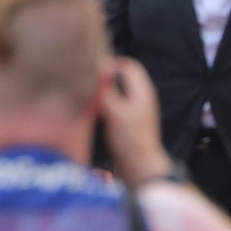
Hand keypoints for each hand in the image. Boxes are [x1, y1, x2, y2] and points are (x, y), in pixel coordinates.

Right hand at [100, 57, 173, 185]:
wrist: (140, 168)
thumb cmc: (130, 140)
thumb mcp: (115, 112)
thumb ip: (106, 89)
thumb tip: (97, 68)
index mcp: (143, 91)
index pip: (128, 64)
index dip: (111, 62)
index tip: (91, 66)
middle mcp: (142, 97)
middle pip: (123, 77)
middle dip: (106, 75)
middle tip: (87, 78)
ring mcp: (136, 110)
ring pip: (119, 90)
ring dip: (105, 90)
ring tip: (88, 92)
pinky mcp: (130, 122)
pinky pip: (117, 104)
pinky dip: (106, 102)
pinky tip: (94, 109)